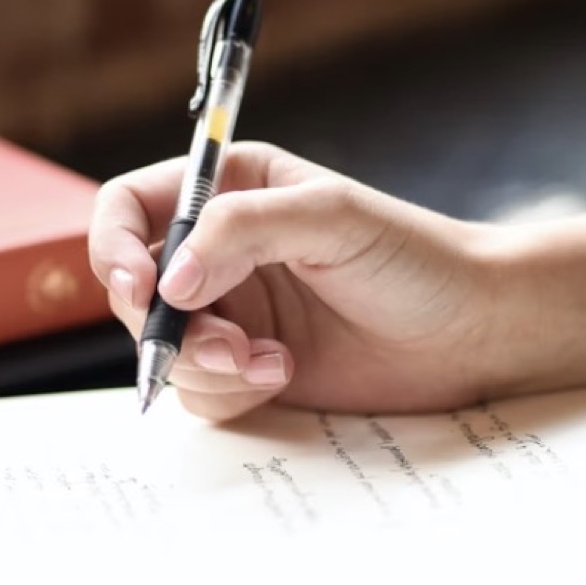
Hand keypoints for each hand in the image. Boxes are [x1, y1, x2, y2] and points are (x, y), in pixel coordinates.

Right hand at [88, 142, 508, 420]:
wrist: (470, 333)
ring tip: (270, 363)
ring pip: (163, 350)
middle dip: (168, 326)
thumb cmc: (415, 260)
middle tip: (226, 343)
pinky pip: (200, 392)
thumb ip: (242, 231)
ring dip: (204, 365)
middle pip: (136, 290)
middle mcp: (220, 253)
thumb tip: (168, 282)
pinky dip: (231, 392)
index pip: (130, 209)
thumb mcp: (331, 219)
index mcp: (231, 192)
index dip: (115, 247)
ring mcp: (233, 315)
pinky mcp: (249, 370)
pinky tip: (283, 375)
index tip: (141, 288)